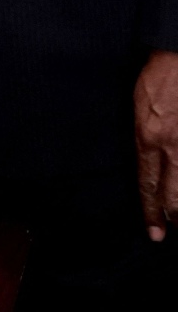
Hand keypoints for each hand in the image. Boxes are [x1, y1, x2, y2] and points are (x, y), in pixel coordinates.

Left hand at [135, 49, 177, 240]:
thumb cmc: (156, 77)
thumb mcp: (138, 108)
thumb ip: (143, 138)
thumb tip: (147, 163)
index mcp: (147, 137)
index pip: (148, 183)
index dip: (150, 210)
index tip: (153, 231)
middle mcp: (171, 143)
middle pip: (173, 190)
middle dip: (172, 215)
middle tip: (171, 234)